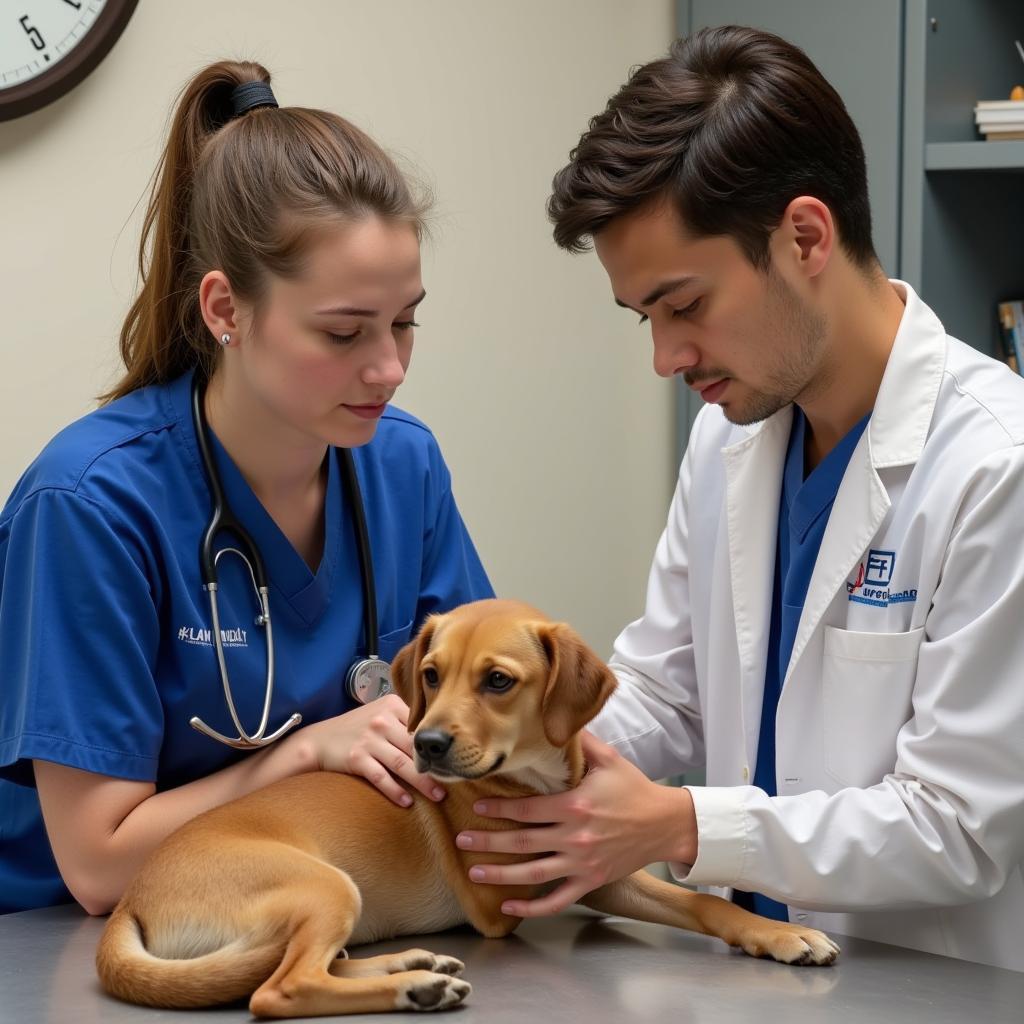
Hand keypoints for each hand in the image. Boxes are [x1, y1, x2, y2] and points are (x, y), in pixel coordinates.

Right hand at [293, 694, 445, 806]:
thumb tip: (437, 735)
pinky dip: (396, 791)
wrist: (319, 740)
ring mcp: (368, 739)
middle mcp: (381, 721)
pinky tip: (407, 802)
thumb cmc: (356, 727)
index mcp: (391, 705)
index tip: (454, 757)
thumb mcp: (380, 713)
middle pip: (415, 747)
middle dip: (436, 766)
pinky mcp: (357, 758)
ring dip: (422, 783)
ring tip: (438, 795)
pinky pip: (381, 778)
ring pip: (403, 764)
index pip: (421, 726)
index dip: (437, 744)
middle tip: (454, 780)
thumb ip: (404, 718)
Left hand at [454, 731, 696, 916]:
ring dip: (500, 874)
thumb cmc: (634, 788)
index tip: (475, 805)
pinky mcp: (591, 881)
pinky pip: (557, 899)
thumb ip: (580, 742)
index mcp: (574, 805)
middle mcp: (574, 837)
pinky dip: (533, 906)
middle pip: (522, 842)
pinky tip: (510, 905)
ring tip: (474, 872)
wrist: (665, 824)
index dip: (498, 807)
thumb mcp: (608, 759)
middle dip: (488, 841)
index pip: (527, 808)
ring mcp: (582, 863)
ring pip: (533, 873)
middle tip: (461, 838)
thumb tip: (558, 717)